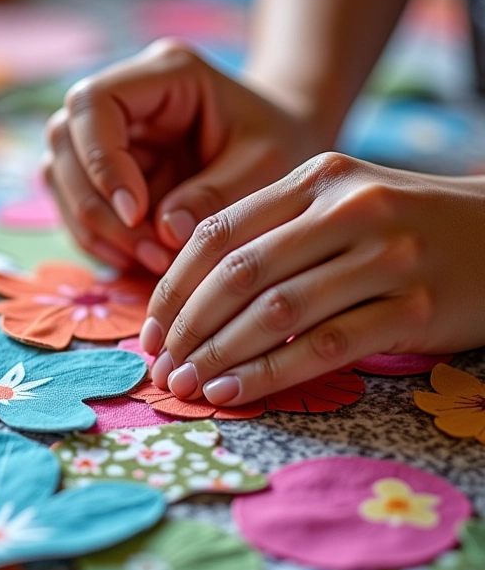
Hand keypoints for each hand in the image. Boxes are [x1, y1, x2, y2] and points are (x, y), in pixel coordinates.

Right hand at [43, 39, 328, 273]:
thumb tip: (163, 230)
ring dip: (92, 226)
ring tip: (148, 261)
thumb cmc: (281, 144)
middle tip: (149, 252)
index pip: (95, 103)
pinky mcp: (107, 168)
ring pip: (59, 174)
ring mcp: (111, 133)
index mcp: (166, 74)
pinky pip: (75, 202)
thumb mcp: (265, 167)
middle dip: (96, 205)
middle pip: (64, 140)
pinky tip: (134, 259)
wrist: (284, 145)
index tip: (137, 211)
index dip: (101, 160)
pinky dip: (96, 237)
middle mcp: (127, 98)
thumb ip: (216, 195)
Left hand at [139, 152, 484, 405]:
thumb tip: (191, 293)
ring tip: (187, 384)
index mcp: (317, 178)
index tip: (152, 328)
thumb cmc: (402, 223)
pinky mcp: (418, 308)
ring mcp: (388, 257)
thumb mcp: (338, 203)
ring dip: (220, 355)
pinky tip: (235, 392)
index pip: (220, 233)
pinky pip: (326, 346)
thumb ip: (272, 231)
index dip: (175, 286)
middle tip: (162, 365)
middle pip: (240, 273)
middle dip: (189, 326)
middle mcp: (350, 209)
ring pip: (278, 312)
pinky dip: (271, 372)